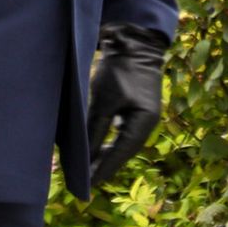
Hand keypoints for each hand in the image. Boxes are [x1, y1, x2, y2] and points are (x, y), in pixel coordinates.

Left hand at [86, 23, 168, 187]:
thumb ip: (95, 129)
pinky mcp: (134, 105)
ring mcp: (141, 113)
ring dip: (103, 152)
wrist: (132, 38)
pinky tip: (95, 144)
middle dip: (102, 164)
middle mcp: (145, 122)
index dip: (103, 170)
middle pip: (122, 150)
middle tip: (82, 180)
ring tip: (85, 166)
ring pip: (120, 141)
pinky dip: (106, 138)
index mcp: (144, 123)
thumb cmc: (119, 69)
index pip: (120, 154)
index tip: (86, 188)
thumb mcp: (104, 100)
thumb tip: (85, 157)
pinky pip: (119, 130)